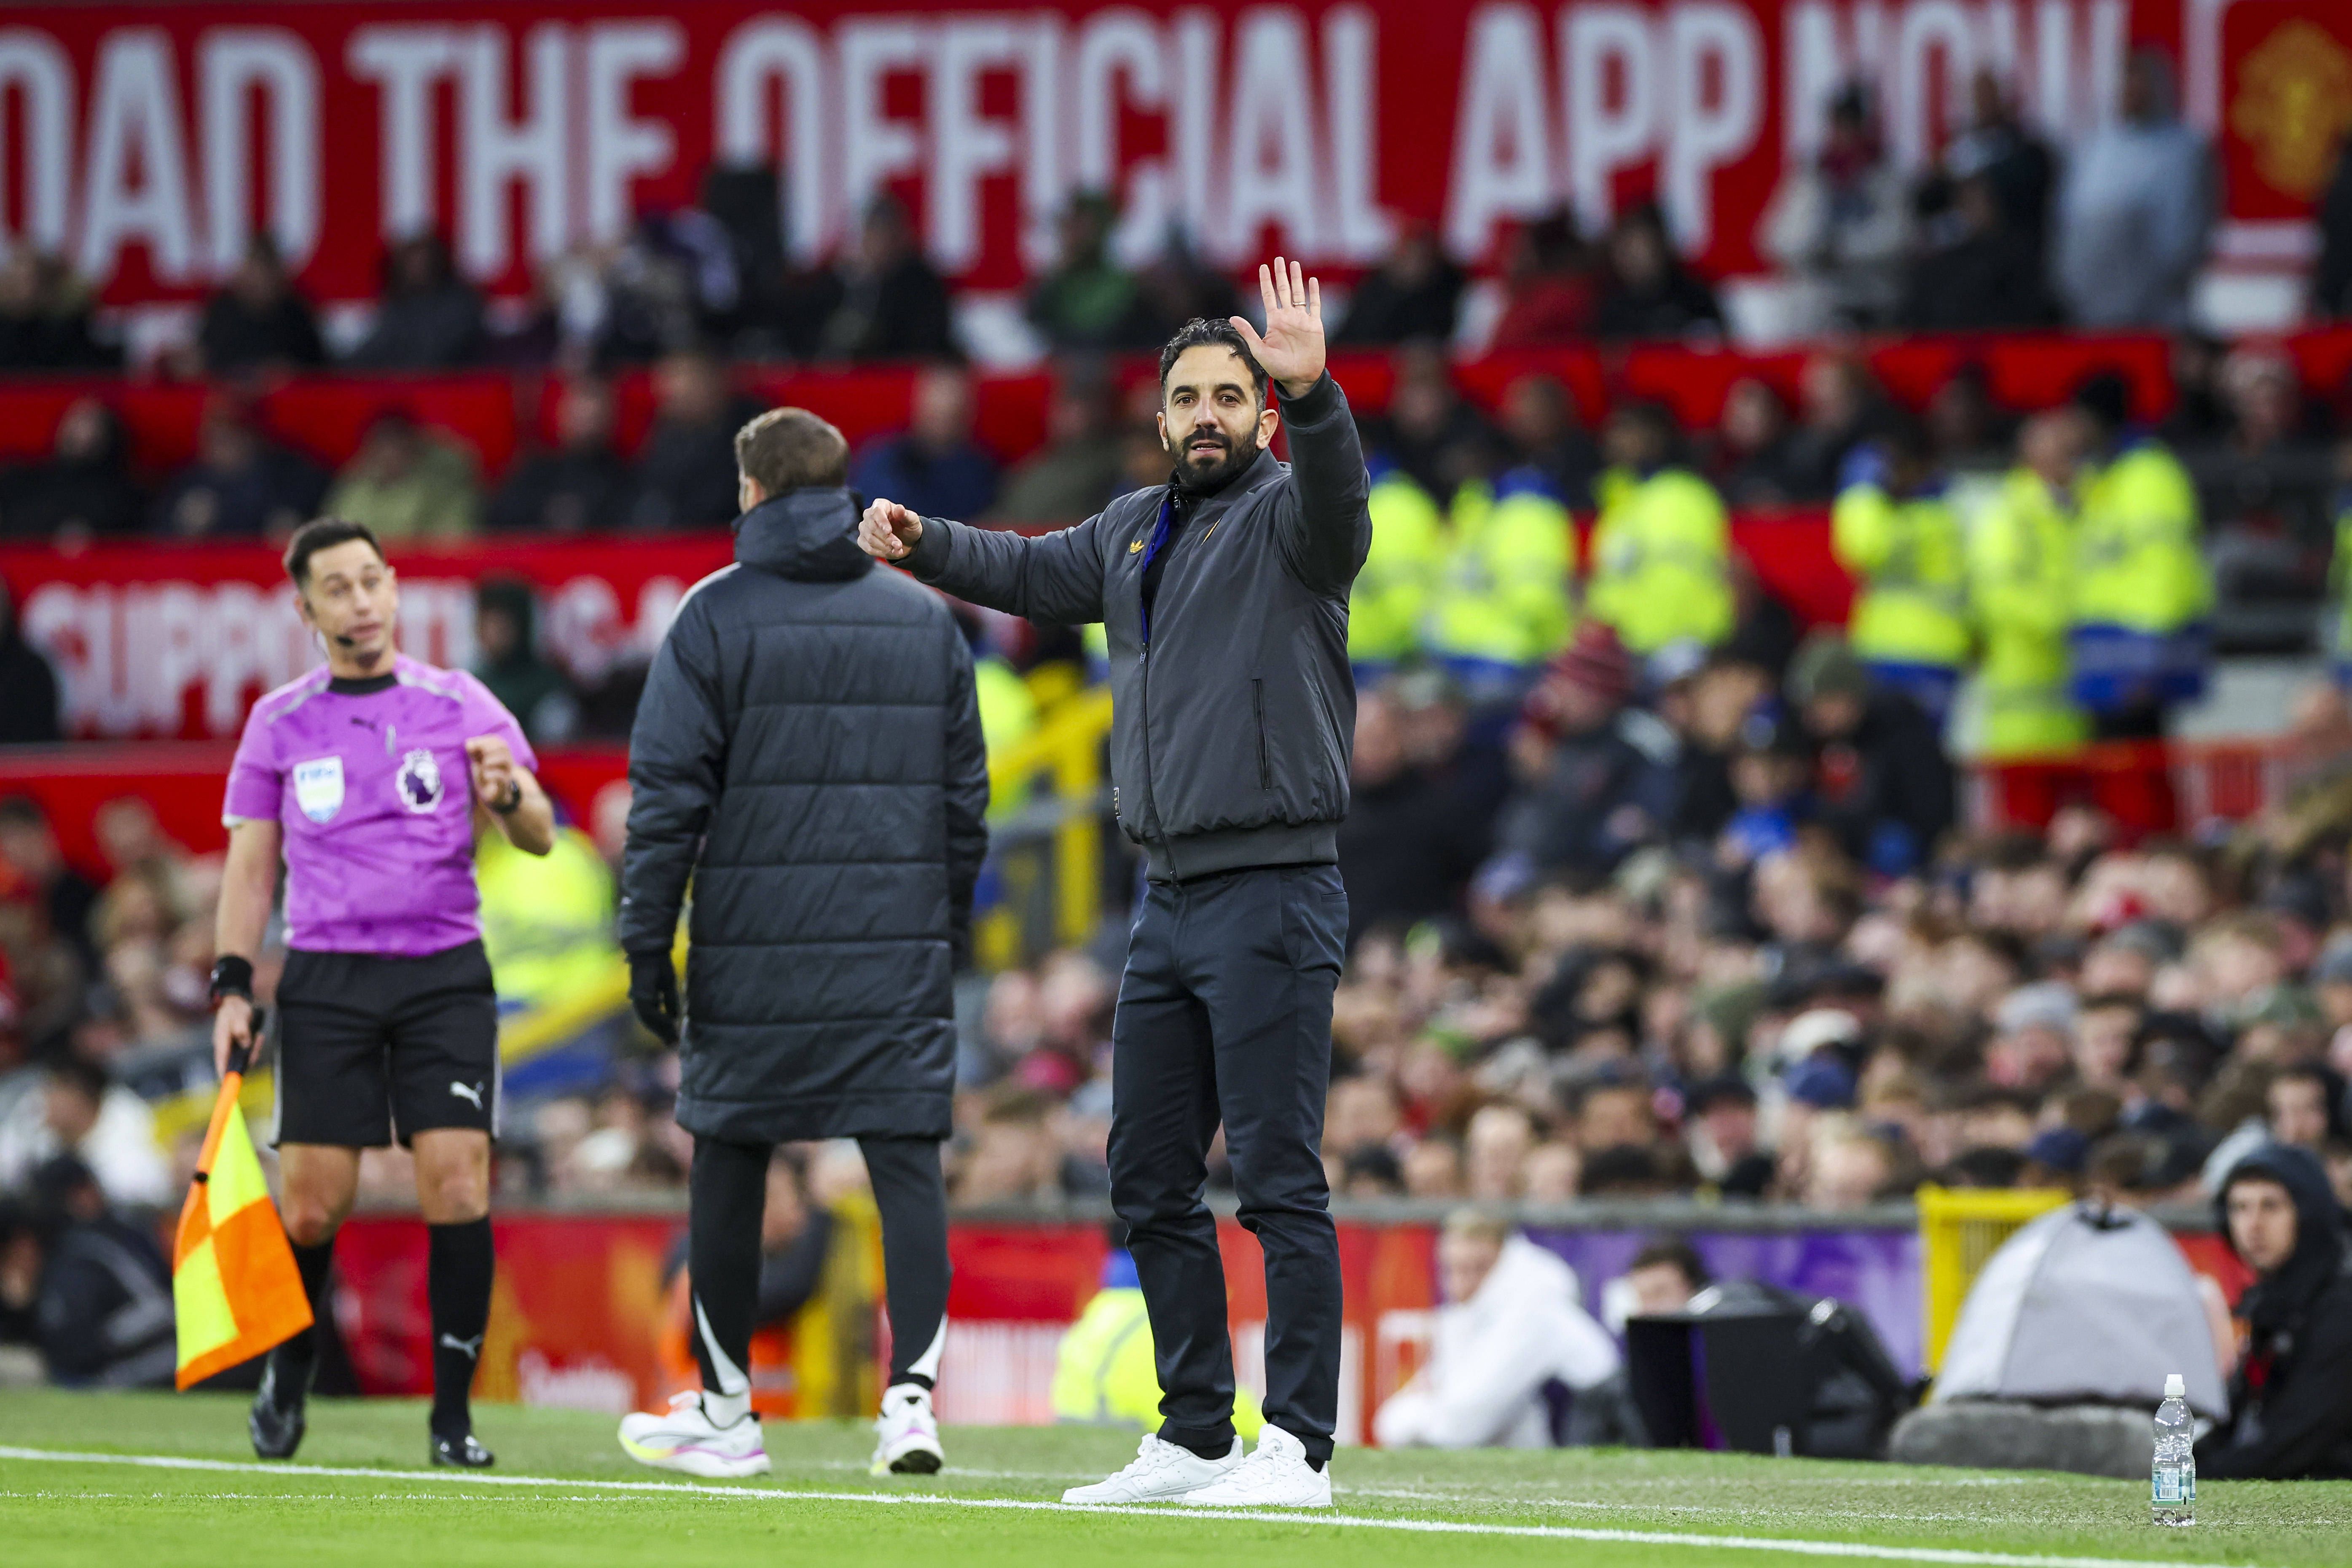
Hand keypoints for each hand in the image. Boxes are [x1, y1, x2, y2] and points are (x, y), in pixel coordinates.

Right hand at [213, 994, 254, 1077]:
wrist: (235, 1002)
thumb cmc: (235, 1010)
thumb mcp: (239, 1016)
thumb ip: (242, 1029)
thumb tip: (246, 1043)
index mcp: (221, 1039)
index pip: (221, 1059)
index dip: (223, 1071)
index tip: (226, 1083)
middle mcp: (224, 1045)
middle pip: (234, 1060)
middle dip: (248, 1057)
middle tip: (258, 1041)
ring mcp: (231, 1045)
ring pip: (243, 1056)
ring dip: (253, 1050)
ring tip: (259, 1036)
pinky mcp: (237, 1044)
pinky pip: (247, 1050)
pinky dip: (254, 1045)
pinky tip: (258, 1036)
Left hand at [465, 736, 517, 809]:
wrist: (496, 797)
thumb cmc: (486, 776)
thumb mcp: (478, 762)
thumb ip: (473, 751)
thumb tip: (469, 743)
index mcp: (500, 754)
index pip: (497, 740)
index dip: (484, 740)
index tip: (469, 747)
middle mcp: (506, 761)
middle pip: (503, 746)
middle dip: (488, 747)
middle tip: (479, 756)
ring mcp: (507, 773)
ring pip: (505, 760)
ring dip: (491, 759)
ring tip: (483, 765)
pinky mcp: (504, 786)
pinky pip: (501, 777)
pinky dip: (490, 774)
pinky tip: (484, 775)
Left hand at [629, 951, 679, 1045]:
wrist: (651, 952)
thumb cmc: (659, 965)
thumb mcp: (668, 986)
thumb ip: (670, 1001)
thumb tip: (675, 1017)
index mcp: (645, 998)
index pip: (652, 1018)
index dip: (661, 1029)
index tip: (672, 1038)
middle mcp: (639, 1000)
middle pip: (649, 1022)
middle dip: (661, 1033)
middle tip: (672, 1044)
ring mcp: (638, 997)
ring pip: (648, 1019)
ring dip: (660, 1029)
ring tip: (671, 1038)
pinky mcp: (640, 994)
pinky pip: (649, 1011)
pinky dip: (659, 1019)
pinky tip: (669, 1024)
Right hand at [859, 498, 921, 561]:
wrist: (907, 540)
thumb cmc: (908, 526)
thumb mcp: (912, 520)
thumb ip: (906, 515)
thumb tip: (900, 508)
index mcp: (881, 505)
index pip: (876, 511)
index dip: (882, 522)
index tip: (889, 531)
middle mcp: (869, 515)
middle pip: (872, 527)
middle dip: (886, 538)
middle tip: (898, 545)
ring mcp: (864, 528)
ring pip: (870, 538)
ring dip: (885, 547)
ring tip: (898, 550)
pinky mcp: (863, 540)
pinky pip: (868, 548)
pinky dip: (881, 552)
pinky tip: (892, 552)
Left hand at [1230, 257, 1324, 397]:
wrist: (1300, 378)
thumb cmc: (1278, 368)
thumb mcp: (1259, 351)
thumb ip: (1248, 333)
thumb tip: (1232, 317)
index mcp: (1274, 321)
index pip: (1268, 296)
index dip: (1265, 281)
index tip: (1263, 267)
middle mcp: (1287, 317)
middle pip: (1283, 290)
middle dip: (1280, 274)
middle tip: (1278, 259)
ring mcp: (1301, 320)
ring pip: (1299, 293)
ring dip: (1296, 279)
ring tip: (1294, 264)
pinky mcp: (1315, 325)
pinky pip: (1314, 305)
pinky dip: (1314, 292)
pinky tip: (1312, 281)